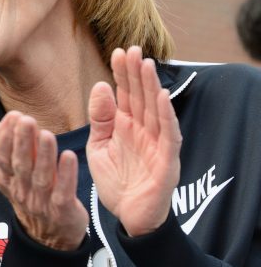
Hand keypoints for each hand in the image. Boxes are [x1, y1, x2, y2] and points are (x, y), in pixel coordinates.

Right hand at [0, 112, 88, 250]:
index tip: (13, 116)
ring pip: (41, 177)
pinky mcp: (62, 211)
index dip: (5, 137)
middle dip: (22, 141)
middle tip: (26, 119)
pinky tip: (69, 156)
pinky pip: (63, 192)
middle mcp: (21, 191)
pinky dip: (66, 175)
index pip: (1, 157)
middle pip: (20, 165)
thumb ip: (5, 148)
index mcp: (7, 180)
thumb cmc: (33, 196)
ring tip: (47, 134)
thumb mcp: (14, 174)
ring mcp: (41, 202)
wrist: (50, 238)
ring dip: (43, 155)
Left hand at [86, 46, 181, 236]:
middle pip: (141, 97)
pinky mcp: (167, 161)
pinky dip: (165, 116)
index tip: (117, 51)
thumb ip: (99, 119)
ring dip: (152, 87)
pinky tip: (160, 97)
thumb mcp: (99, 147)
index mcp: (126, 127)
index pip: (126, 95)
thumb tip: (100, 86)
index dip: (123, 74)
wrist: (128, 217)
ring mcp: (157, 145)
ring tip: (146, 65)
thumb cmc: (116, 182)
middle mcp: (144, 131)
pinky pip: (168, 135)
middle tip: (132, 49)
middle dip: (137, 73)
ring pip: (156, 110)